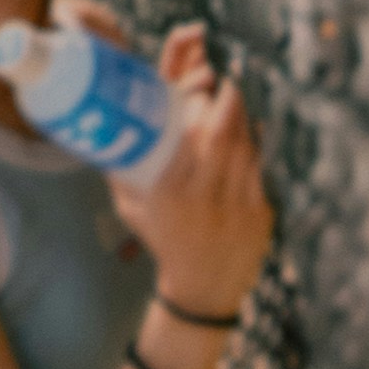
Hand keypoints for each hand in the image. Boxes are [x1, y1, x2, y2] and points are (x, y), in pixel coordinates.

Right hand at [124, 30, 270, 325]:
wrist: (201, 288)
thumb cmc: (161, 239)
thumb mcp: (131, 207)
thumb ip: (120, 169)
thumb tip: (108, 122)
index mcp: (171, 194)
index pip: (192, 137)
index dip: (203, 105)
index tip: (203, 85)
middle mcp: (205, 200)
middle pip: (223, 137)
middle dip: (229, 102)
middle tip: (227, 80)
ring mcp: (237, 208)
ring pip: (246, 150)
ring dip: (244, 120)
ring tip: (236, 100)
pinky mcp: (260, 215)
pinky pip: (259, 169)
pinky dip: (255, 147)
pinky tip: (248, 132)